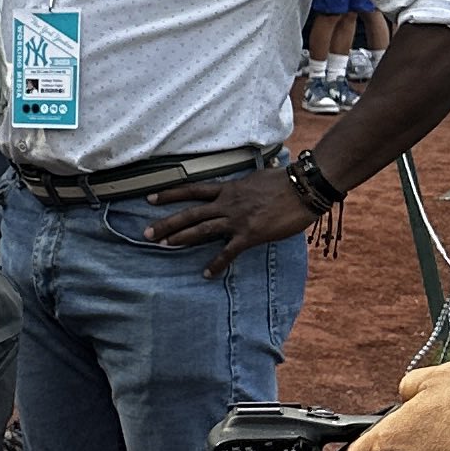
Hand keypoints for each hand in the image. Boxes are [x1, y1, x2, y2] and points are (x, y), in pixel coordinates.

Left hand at [144, 165, 316, 277]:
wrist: (303, 188)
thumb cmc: (285, 180)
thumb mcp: (258, 177)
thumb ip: (246, 183)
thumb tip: (244, 182)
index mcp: (228, 189)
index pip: (192, 190)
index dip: (170, 194)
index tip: (150, 198)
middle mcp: (227, 203)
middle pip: (190, 213)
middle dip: (166, 223)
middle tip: (146, 233)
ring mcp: (236, 219)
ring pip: (201, 229)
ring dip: (180, 239)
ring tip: (162, 246)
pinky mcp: (249, 234)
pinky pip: (228, 252)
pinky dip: (216, 264)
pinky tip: (206, 273)